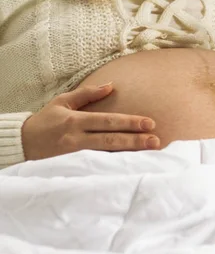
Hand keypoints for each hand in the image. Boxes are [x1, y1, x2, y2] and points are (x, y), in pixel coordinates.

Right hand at [21, 83, 159, 160]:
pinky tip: (130, 167)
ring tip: (149, 153)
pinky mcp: (72, 168)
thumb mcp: (62, 102)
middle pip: (111, 140)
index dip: (130, 123)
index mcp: (76, 121)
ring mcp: (74, 157)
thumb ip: (87, 94)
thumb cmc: (44, 121)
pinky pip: (96, 168)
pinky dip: (113, 167)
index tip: (150, 123)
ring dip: (129, 155)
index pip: (108, 122)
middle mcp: (77, 139)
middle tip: (156, 140)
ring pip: (106, 156)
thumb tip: (110, 85)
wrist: (20, 145)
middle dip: (135, 141)